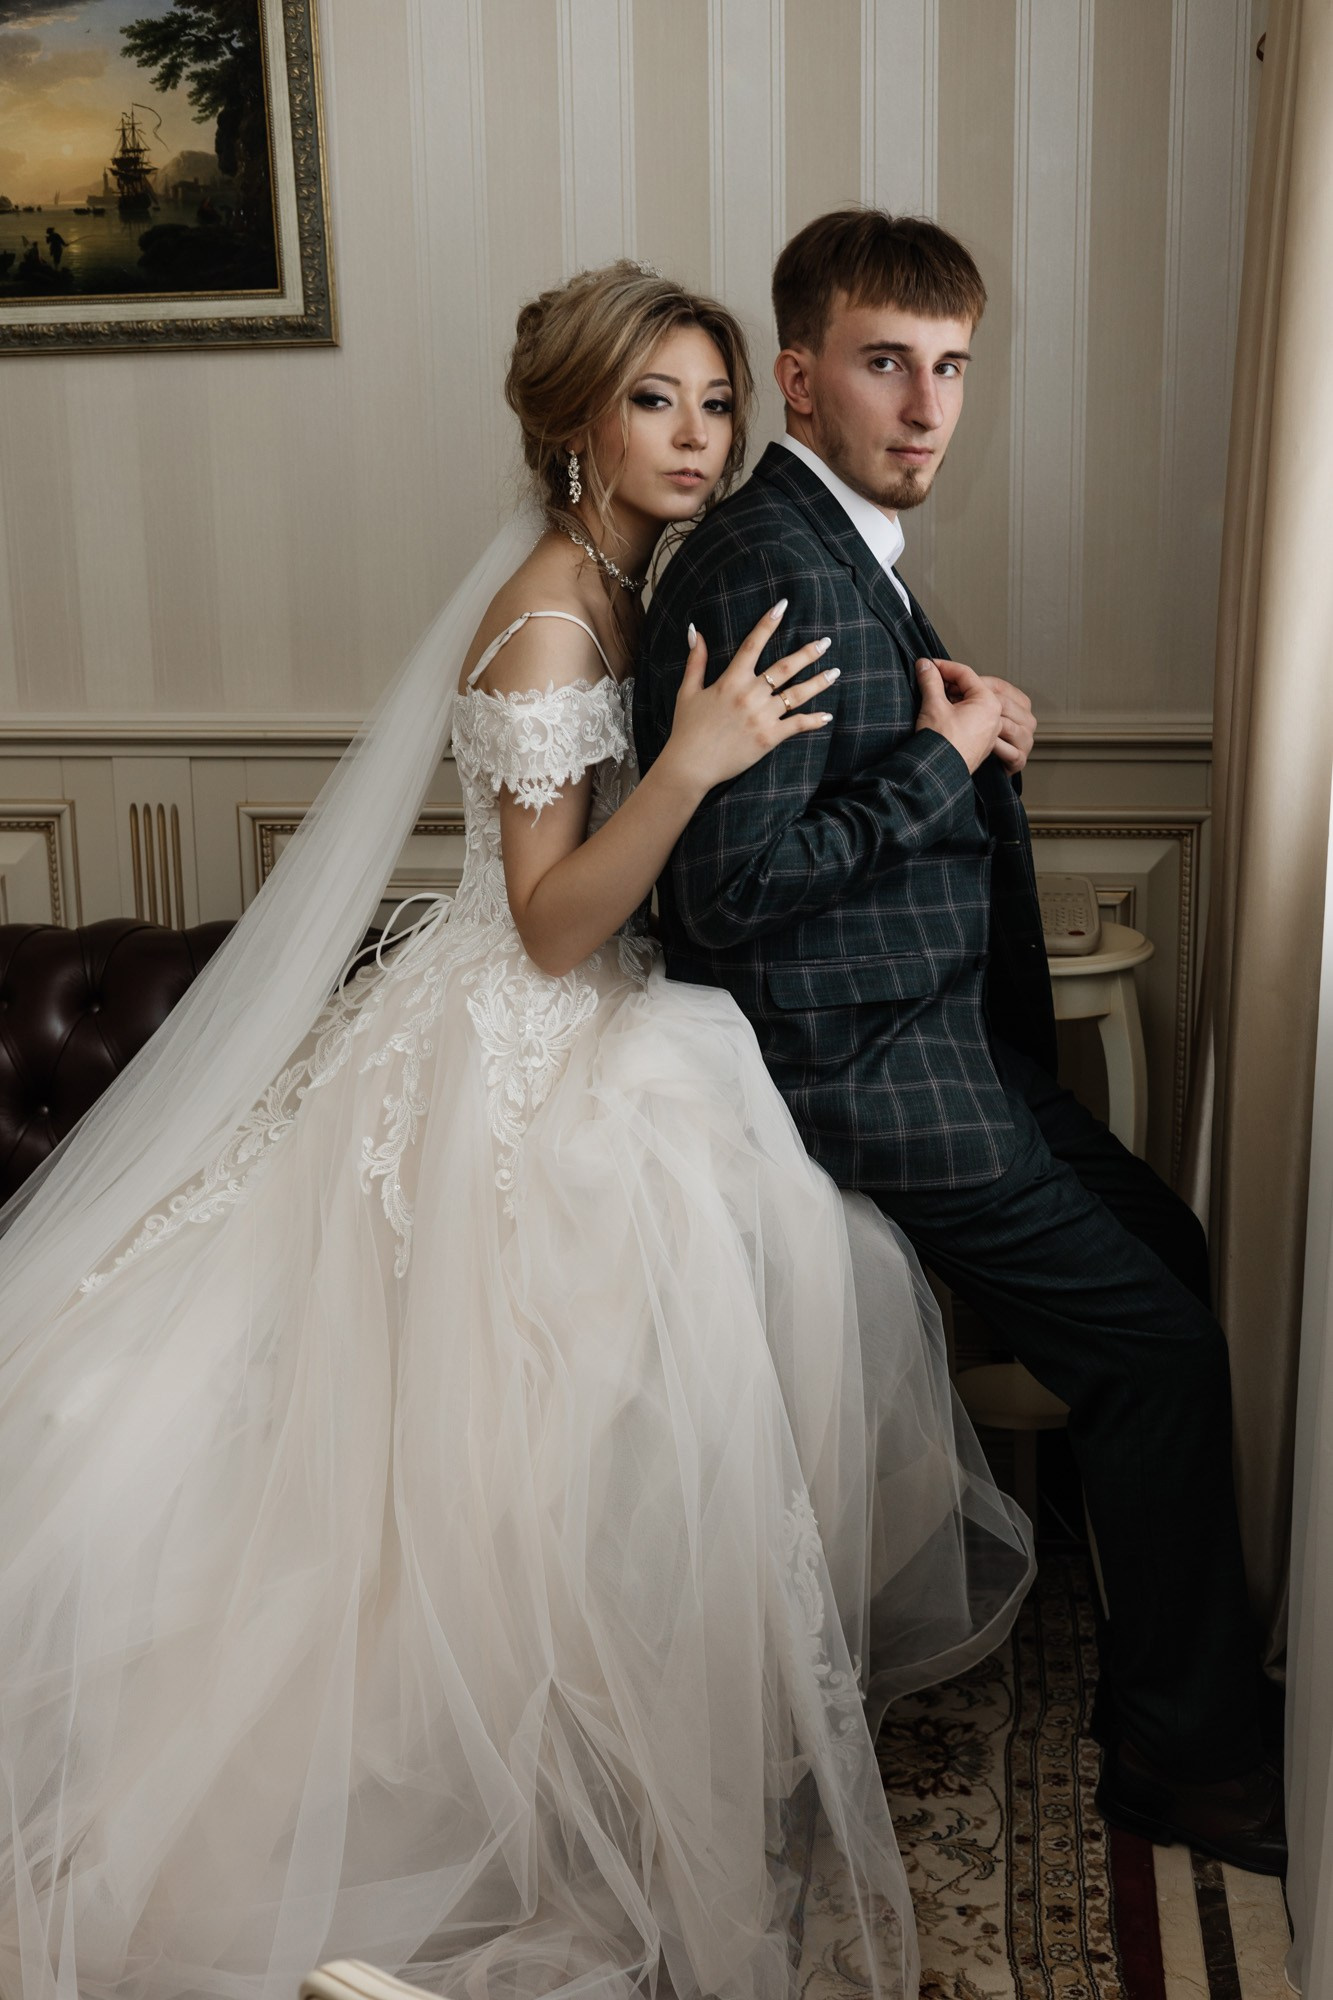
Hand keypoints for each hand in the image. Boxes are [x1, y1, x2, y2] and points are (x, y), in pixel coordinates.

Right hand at [662, 601, 837, 794]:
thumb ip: (696, 660)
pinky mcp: (769, 737)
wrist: (691, 765)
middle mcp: (750, 695)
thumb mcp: (688, 691)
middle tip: (826, 642)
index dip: (768, 623)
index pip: (753, 644)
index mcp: (731, 680)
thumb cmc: (687, 729)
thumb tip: (695, 630)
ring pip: (797, 695)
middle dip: (808, 653)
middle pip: (785, 667)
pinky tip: (827, 715)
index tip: (783, 606)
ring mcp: (762, 716)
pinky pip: (797, 725)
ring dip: (818, 682)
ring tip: (835, 672)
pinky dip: (813, 721)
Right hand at [913, 658, 1001, 772]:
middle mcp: (994, 717)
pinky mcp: (980, 744)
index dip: (943, 667)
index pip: (965, 674)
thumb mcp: (933, 704)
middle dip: (947, 684)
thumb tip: (925, 666)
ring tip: (931, 699)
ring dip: (950, 699)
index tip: (927, 666)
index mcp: (989, 703)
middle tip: (927, 681)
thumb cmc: (941, 744)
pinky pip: (970, 721)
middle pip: (969, 688)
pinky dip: (955, 714)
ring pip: (970, 705)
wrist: (938, 775)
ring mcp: (988, 732)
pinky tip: (939, 716)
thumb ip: (930, 680)